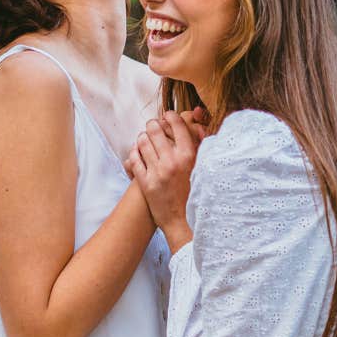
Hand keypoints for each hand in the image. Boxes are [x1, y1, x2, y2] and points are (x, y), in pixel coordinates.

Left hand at [126, 111, 200, 251]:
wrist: (184, 221)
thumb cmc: (196, 193)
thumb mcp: (202, 168)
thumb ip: (199, 147)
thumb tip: (196, 126)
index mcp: (189, 156)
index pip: (177, 125)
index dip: (170, 116)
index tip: (167, 116)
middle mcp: (172, 162)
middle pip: (155, 130)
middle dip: (152, 125)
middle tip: (153, 126)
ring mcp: (157, 172)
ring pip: (142, 143)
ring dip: (142, 138)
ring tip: (146, 140)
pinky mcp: (146, 183)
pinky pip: (134, 159)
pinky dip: (134, 153)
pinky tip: (139, 154)